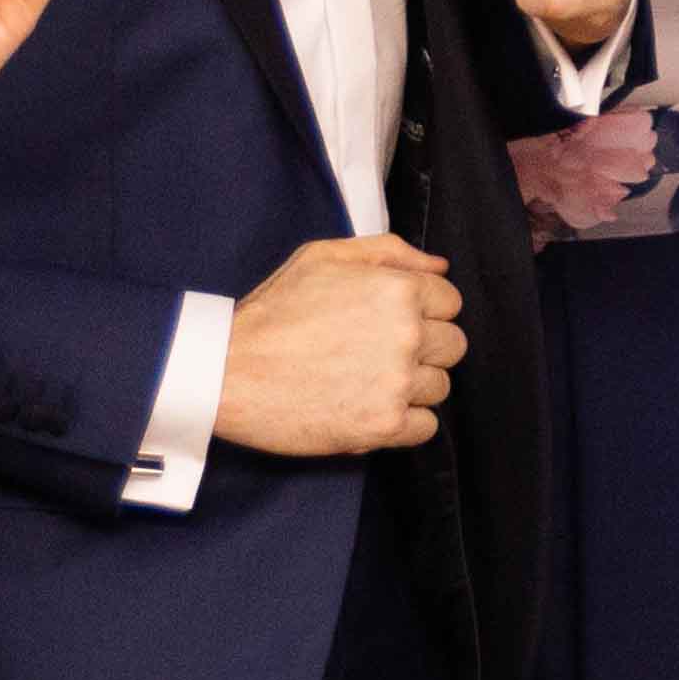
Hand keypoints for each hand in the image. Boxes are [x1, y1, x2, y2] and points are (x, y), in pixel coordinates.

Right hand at [216, 231, 464, 460]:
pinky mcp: (384, 425)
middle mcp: (407, 335)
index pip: (450, 302)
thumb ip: (389, 252)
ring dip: (411, 387)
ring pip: (439, 387)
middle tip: (376, 354)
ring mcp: (398, 383)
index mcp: (399, 291)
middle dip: (423, 349)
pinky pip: (425, 427)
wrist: (225, 372)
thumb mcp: (323, 258)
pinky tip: (368, 408)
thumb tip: (440, 267)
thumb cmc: (271, 313)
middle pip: (452, 346)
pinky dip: (403, 423)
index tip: (388, 323)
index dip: (422, 312)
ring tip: (364, 381)